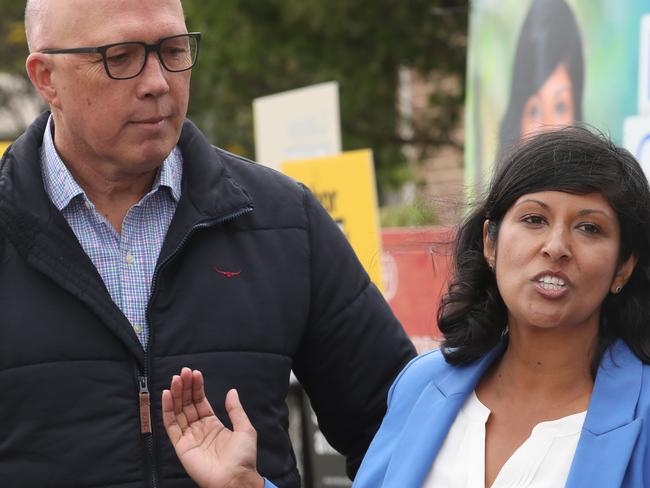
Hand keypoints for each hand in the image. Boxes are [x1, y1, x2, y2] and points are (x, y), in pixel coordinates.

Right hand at [162, 368, 263, 487]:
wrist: (236, 478)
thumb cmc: (243, 457)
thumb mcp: (244, 429)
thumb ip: (235, 410)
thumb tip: (232, 391)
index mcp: (213, 425)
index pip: (201, 402)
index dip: (197, 388)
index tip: (194, 373)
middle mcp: (199, 429)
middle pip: (188, 404)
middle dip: (186, 387)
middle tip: (183, 372)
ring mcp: (189, 437)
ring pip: (178, 411)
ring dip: (176, 394)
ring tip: (176, 378)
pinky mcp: (181, 446)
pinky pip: (171, 426)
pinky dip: (167, 410)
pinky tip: (168, 395)